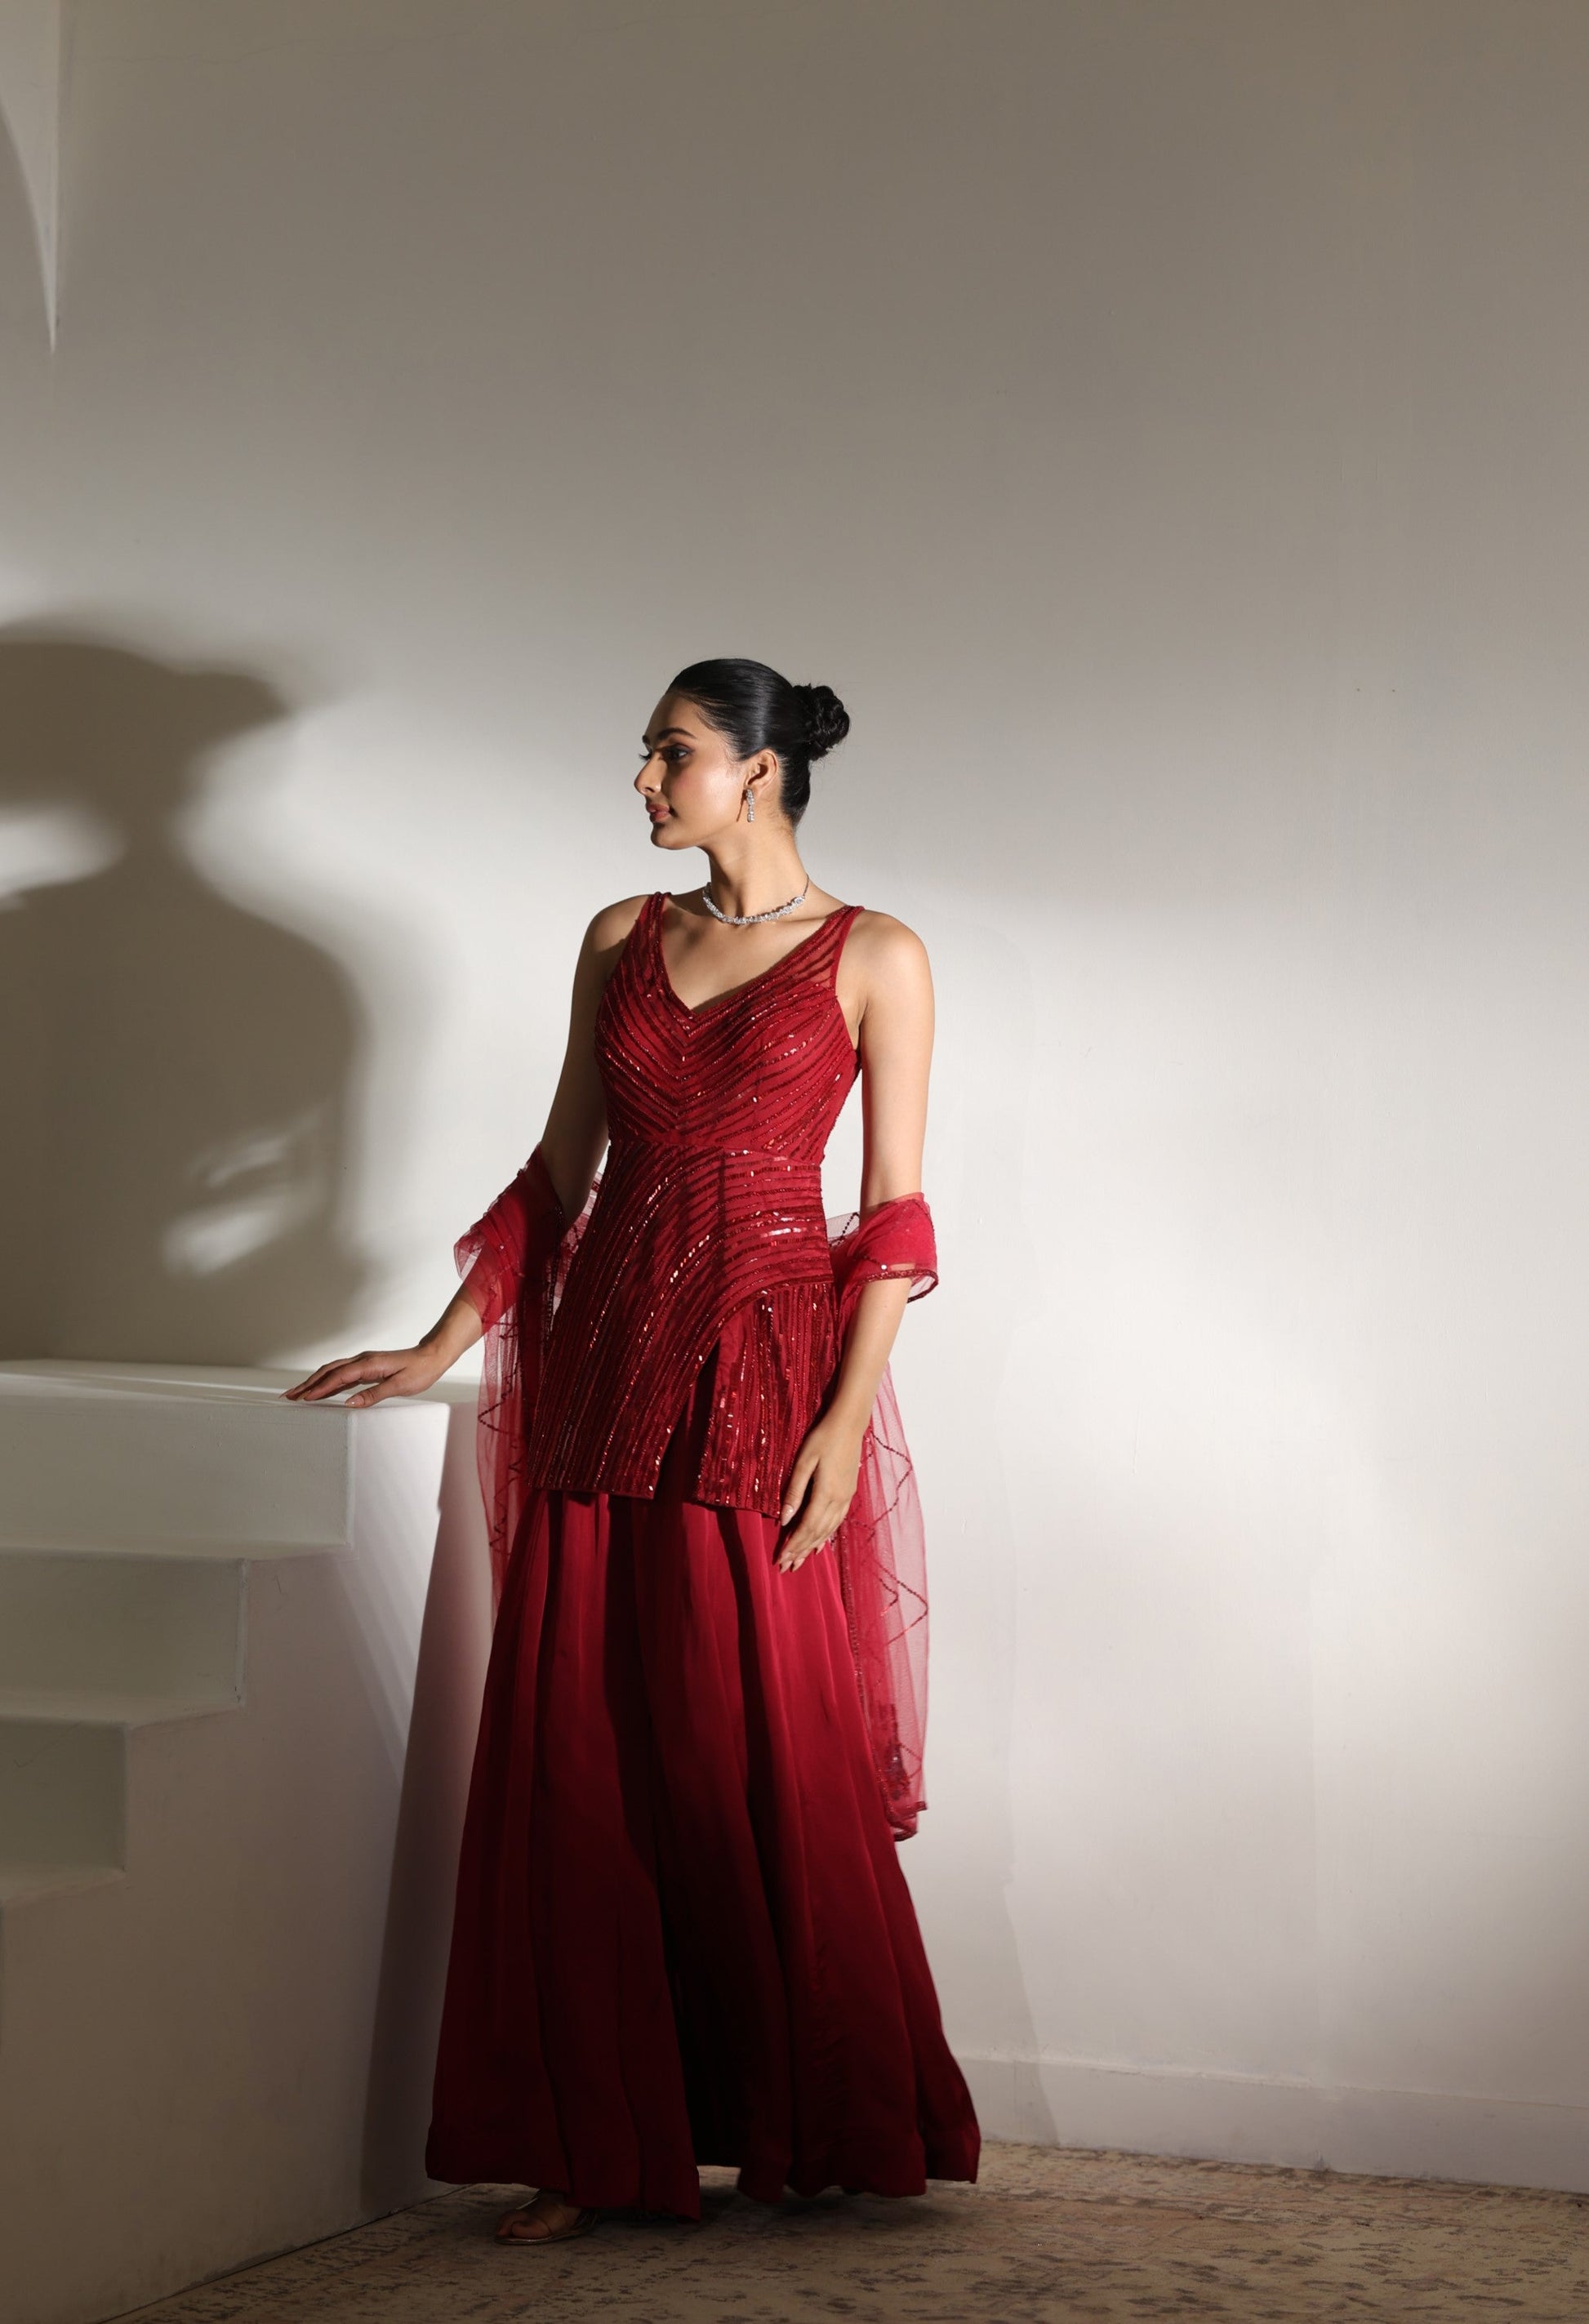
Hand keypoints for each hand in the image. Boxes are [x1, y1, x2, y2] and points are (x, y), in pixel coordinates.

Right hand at [280, 1345, 448, 1407]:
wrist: (432, 1356)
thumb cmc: (420, 1370)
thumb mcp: (399, 1386)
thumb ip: (374, 1394)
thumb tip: (350, 1403)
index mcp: (368, 1364)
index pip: (338, 1377)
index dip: (320, 1388)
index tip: (304, 1398)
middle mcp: (362, 1360)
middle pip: (328, 1372)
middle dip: (307, 1384)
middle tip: (289, 1396)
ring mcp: (363, 1363)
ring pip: (332, 1371)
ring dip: (314, 1382)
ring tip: (298, 1393)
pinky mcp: (367, 1367)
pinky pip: (342, 1374)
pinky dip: (327, 1381)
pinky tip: (321, 1389)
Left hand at [776, 1412, 863, 1572]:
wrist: (849, 1424)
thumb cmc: (822, 1439)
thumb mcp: (803, 1462)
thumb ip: (794, 1491)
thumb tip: (784, 1519)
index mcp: (826, 1494)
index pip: (806, 1528)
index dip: (793, 1545)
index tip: (781, 1559)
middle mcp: (838, 1500)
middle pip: (817, 1533)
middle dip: (801, 1552)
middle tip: (786, 1568)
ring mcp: (846, 1498)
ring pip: (828, 1530)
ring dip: (813, 1547)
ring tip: (800, 1562)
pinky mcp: (848, 1493)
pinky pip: (837, 1522)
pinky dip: (826, 1536)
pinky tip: (820, 1544)